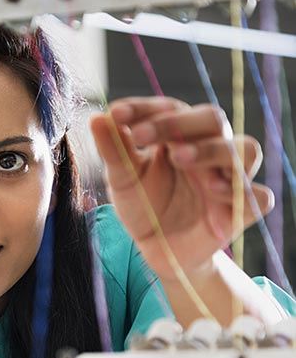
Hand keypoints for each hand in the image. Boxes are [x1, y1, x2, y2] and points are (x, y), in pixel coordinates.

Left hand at [89, 96, 272, 281]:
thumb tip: (97, 118)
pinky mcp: (241, 210)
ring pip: (245, 149)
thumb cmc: (143, 205)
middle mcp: (208, 149)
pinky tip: (214, 191)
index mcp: (178, 135)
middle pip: (212, 118)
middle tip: (141, 136)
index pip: (169, 108)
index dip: (144, 108)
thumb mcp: (122, 179)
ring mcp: (228, 178)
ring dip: (213, 150)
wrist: (156, 249)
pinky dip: (241, 191)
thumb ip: (114, 150)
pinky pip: (259, 196)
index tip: (116, 114)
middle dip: (178, 123)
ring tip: (179, 158)